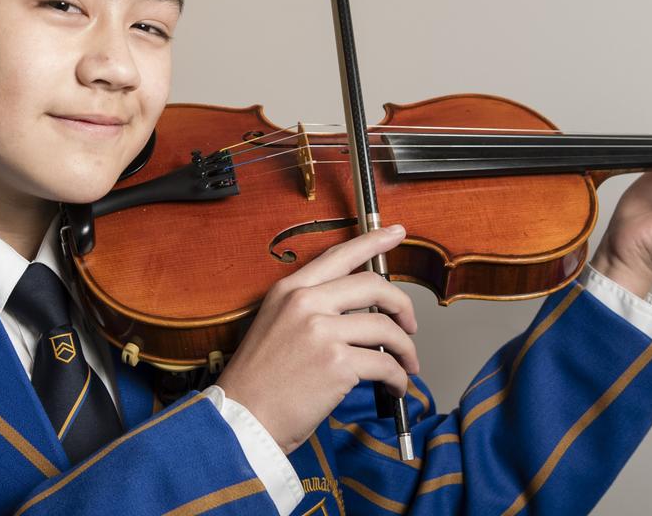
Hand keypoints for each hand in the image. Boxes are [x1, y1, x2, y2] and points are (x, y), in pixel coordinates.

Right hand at [215, 225, 417, 454]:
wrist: (241, 419)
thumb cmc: (258, 381)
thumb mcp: (274, 325)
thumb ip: (310, 309)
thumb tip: (357, 312)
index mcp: (290, 289)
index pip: (340, 255)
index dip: (374, 241)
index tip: (396, 233)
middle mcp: (306, 302)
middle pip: (374, 286)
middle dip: (403, 304)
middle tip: (410, 324)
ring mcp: (322, 331)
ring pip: (386, 327)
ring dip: (405, 349)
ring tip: (407, 364)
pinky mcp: (338, 363)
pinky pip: (386, 364)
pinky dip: (399, 377)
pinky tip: (396, 386)